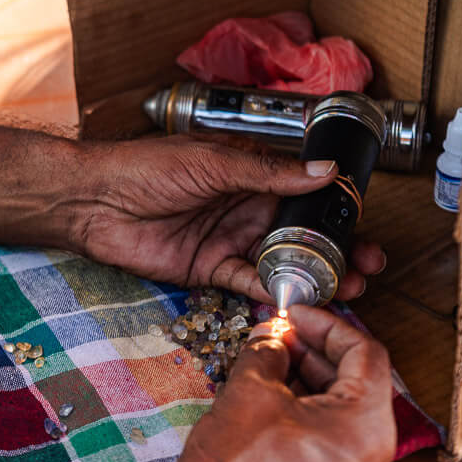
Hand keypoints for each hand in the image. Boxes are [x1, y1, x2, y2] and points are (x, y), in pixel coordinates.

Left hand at [78, 136, 385, 300]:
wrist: (93, 199)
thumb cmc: (146, 166)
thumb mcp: (213, 163)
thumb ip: (268, 173)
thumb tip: (323, 171)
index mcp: (250, 173)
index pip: (304, 193)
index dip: (335, 211)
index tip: (365, 226)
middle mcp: (244, 207)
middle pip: (300, 232)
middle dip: (335, 250)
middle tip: (368, 267)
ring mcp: (227, 238)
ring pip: (279, 261)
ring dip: (311, 275)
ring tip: (346, 289)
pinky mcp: (206, 268)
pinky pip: (246, 282)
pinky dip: (271, 292)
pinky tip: (296, 299)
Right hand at [162, 302, 395, 461]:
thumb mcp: (248, 393)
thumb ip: (268, 352)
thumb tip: (274, 336)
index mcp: (368, 432)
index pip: (366, 355)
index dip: (327, 325)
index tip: (295, 314)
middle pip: (360, 389)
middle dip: (316, 356)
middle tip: (278, 335)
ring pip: (345, 421)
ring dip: (311, 387)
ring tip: (268, 367)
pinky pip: (333, 452)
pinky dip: (309, 422)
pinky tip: (271, 407)